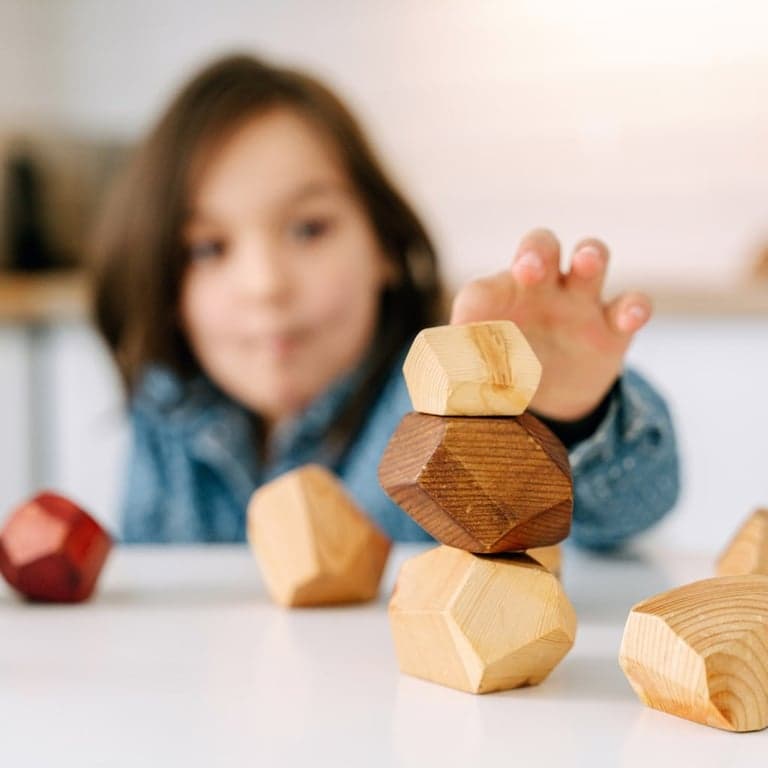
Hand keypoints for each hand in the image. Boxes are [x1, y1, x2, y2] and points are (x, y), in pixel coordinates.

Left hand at [450, 229, 650, 420]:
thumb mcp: (480, 379)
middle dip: (535, 251)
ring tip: (586, 263)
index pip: (483, 291)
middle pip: (540, 248)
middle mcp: (539, 291)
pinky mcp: (612, 328)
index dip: (476, 304)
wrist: (549, 401)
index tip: (467, 331)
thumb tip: (447, 386)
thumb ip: (465, 378)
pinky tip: (629, 317)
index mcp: (497, 301)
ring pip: (590, 260)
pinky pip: (631, 304)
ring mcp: (578, 304)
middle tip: (528, 269)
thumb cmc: (505, 373)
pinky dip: (634, 307)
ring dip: (590, 255)